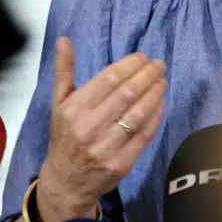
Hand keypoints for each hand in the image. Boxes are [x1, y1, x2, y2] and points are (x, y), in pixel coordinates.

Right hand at [37, 38, 166, 221]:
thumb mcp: (58, 103)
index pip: (108, 80)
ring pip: (138, 114)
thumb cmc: (64, 136)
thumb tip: (64, 40)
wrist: (65, 181)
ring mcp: (106, 147)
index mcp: (73, 109)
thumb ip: (63, 71)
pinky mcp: (121, 163)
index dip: (129, 66)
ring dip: (155, 94)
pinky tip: (161, 103)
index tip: (142, 57)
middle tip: (159, 65)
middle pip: (126, 94)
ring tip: (163, 80)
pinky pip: (144, 135)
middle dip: (147, 76)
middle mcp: (89, 127)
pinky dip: (156, 116)